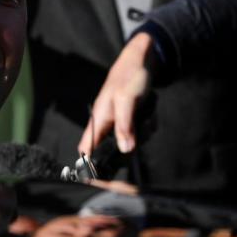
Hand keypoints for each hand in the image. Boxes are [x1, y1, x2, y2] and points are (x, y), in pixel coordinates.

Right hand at [79, 32, 155, 155]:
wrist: (143, 60)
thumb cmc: (130, 75)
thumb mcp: (127, 100)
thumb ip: (124, 125)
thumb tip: (124, 149)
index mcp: (98, 119)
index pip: (86, 148)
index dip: (89, 163)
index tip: (100, 176)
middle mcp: (107, 122)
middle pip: (112, 149)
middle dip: (128, 147)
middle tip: (139, 133)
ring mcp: (119, 121)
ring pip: (129, 141)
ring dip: (142, 133)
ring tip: (147, 119)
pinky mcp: (131, 118)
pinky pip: (139, 132)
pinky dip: (147, 126)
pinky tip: (150, 115)